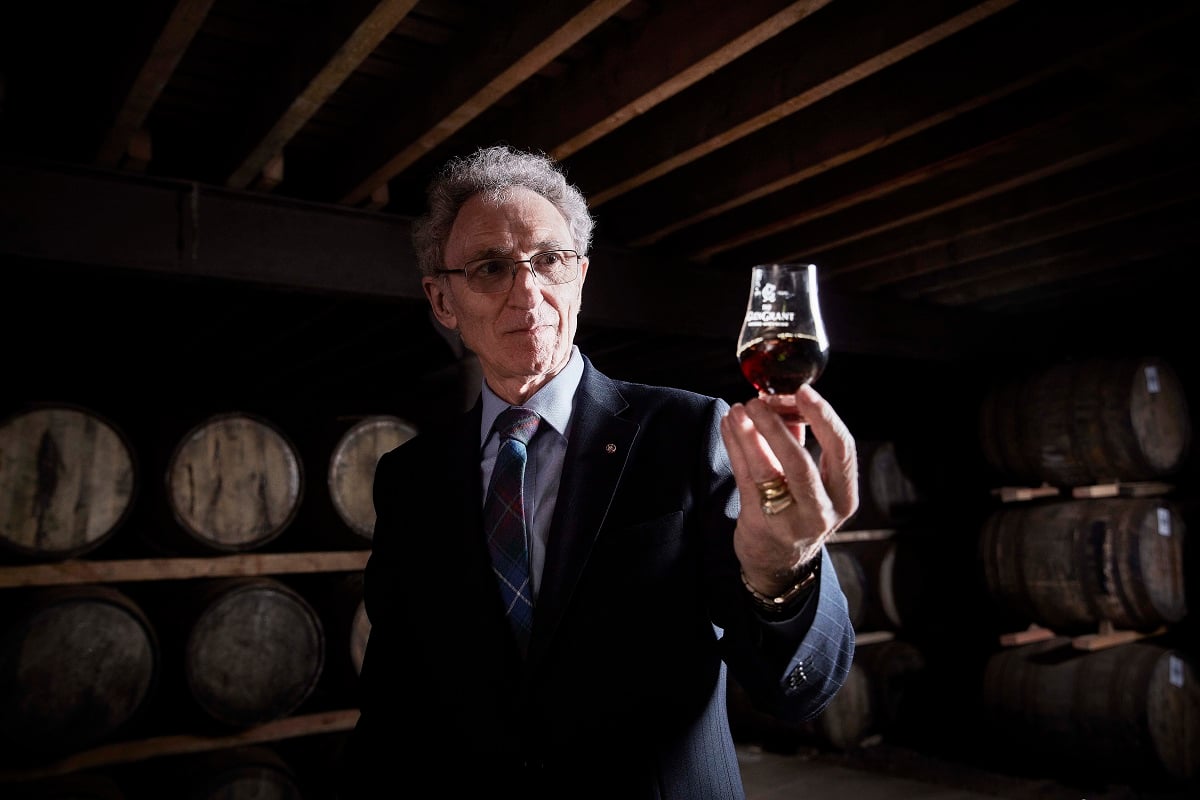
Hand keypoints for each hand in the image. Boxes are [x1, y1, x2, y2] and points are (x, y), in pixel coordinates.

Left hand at [720, 385, 857, 594]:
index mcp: (843, 495)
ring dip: (750, 433)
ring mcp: (790, 521)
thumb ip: (802, 440)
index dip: (823, 416)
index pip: (842, 449)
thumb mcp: (812, 481)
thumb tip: (786, 399)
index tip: (803, 391)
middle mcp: (822, 510)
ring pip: (768, 470)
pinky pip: (745, 477)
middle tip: (760, 400)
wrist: (778, 562)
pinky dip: (736, 445)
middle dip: (779, 427)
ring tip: (738, 409)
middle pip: (803, 463)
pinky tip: (729, 425)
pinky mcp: (760, 522)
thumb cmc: (797, 510)